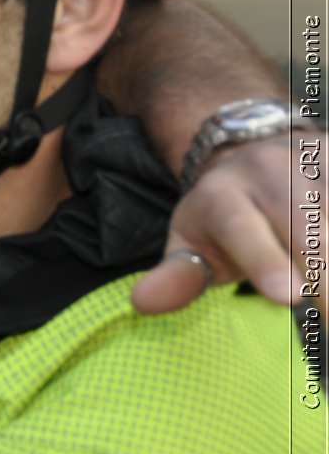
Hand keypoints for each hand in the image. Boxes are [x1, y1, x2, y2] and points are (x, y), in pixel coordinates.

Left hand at [135, 133, 315, 313]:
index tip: (289, 298)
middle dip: (328, 276)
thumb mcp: (191, 242)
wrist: (256, 149)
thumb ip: (177, 275)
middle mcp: (272, 173)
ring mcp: (318, 161)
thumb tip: (144, 303)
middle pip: (309, 228)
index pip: (243, 228)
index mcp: (222, 196)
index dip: (266, 261)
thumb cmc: (224, 216)